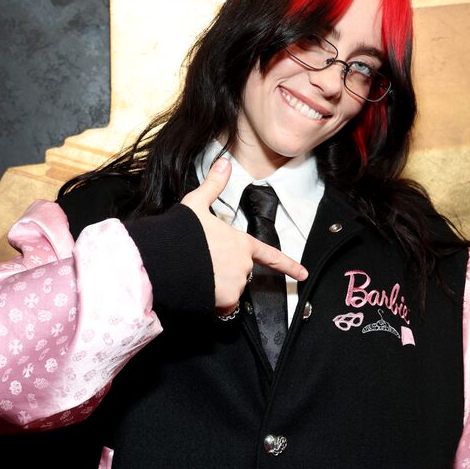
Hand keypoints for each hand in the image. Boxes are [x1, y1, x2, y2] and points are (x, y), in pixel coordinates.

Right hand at [181, 157, 307, 315]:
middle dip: (225, 273)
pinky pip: (222, 306)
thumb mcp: (196, 204)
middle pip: (240, 273)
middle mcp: (244, 265)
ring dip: (218, 288)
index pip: (270, 256)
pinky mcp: (226, 300)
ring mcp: (236, 284)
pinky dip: (213, 302)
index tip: (303, 274)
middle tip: (203, 264)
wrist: (166, 259)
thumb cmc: (181, 232)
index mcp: (241, 243)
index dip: (289, 266)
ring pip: (230, 291)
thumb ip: (213, 186)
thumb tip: (225, 162)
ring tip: (198, 274)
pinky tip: (199, 290)